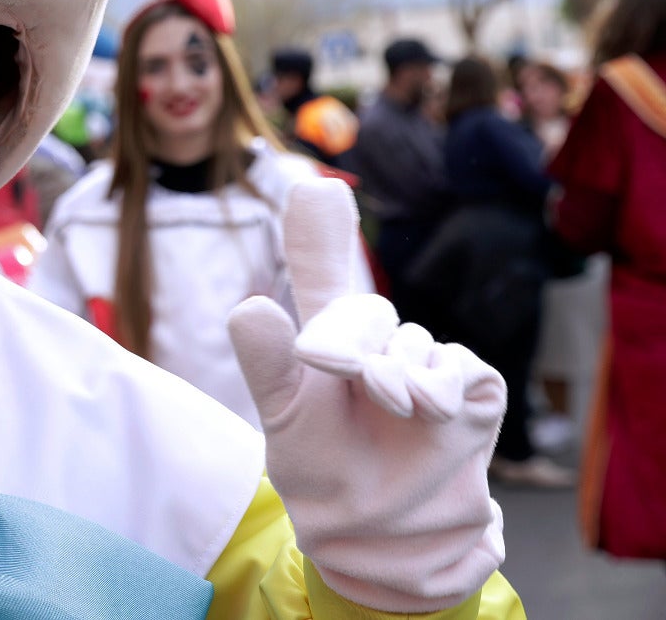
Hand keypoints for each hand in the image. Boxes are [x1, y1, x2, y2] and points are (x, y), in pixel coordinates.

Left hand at [227, 180, 505, 613]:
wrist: (380, 533)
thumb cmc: (323, 470)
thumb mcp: (284, 417)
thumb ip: (266, 360)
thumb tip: (249, 305)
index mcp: (325, 338)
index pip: (321, 272)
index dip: (320, 228)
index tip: (317, 185)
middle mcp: (376, 341)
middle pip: (365, 310)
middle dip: (355, 342)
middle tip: (354, 380)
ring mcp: (424, 361)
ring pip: (412, 343)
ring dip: (400, 376)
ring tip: (392, 410)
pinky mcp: (470, 387)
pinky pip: (459, 366)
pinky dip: (443, 385)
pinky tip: (432, 411)